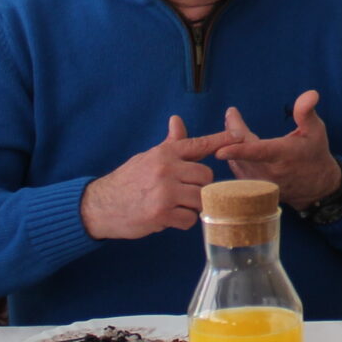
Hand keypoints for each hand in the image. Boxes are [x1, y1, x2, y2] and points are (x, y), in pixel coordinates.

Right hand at [81, 114, 236, 238]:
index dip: (222, 141)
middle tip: (185, 193)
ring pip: (200, 198)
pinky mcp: (161, 213)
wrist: (100, 205)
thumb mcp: (147, 158)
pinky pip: (189, 219)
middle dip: (200, 187)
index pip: (198, 144)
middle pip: (206, 177)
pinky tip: (169, 218)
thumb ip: (169, 144)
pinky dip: (183, 221)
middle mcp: (166, 169)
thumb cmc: (127, 181)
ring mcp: (164, 191)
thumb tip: (177, 120)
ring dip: (192, 205)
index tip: (241, 138)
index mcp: (164, 153)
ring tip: (176, 206)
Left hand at [221, 92, 341, 209]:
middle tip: (231, 115)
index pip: (258, 153)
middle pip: (241, 151)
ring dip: (231, 142)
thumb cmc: (314, 153)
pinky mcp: (252, 188)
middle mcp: (268, 172)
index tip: (220, 151)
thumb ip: (306, 112)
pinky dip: (233, 154)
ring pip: (235, 160)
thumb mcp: (316, 131)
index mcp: (282, 156)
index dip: (238, 151)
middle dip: (233, 131)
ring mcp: (258, 183)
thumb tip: (311, 93)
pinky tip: (235, 143)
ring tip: (233, 125)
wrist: (315, 186)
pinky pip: (235, 167)